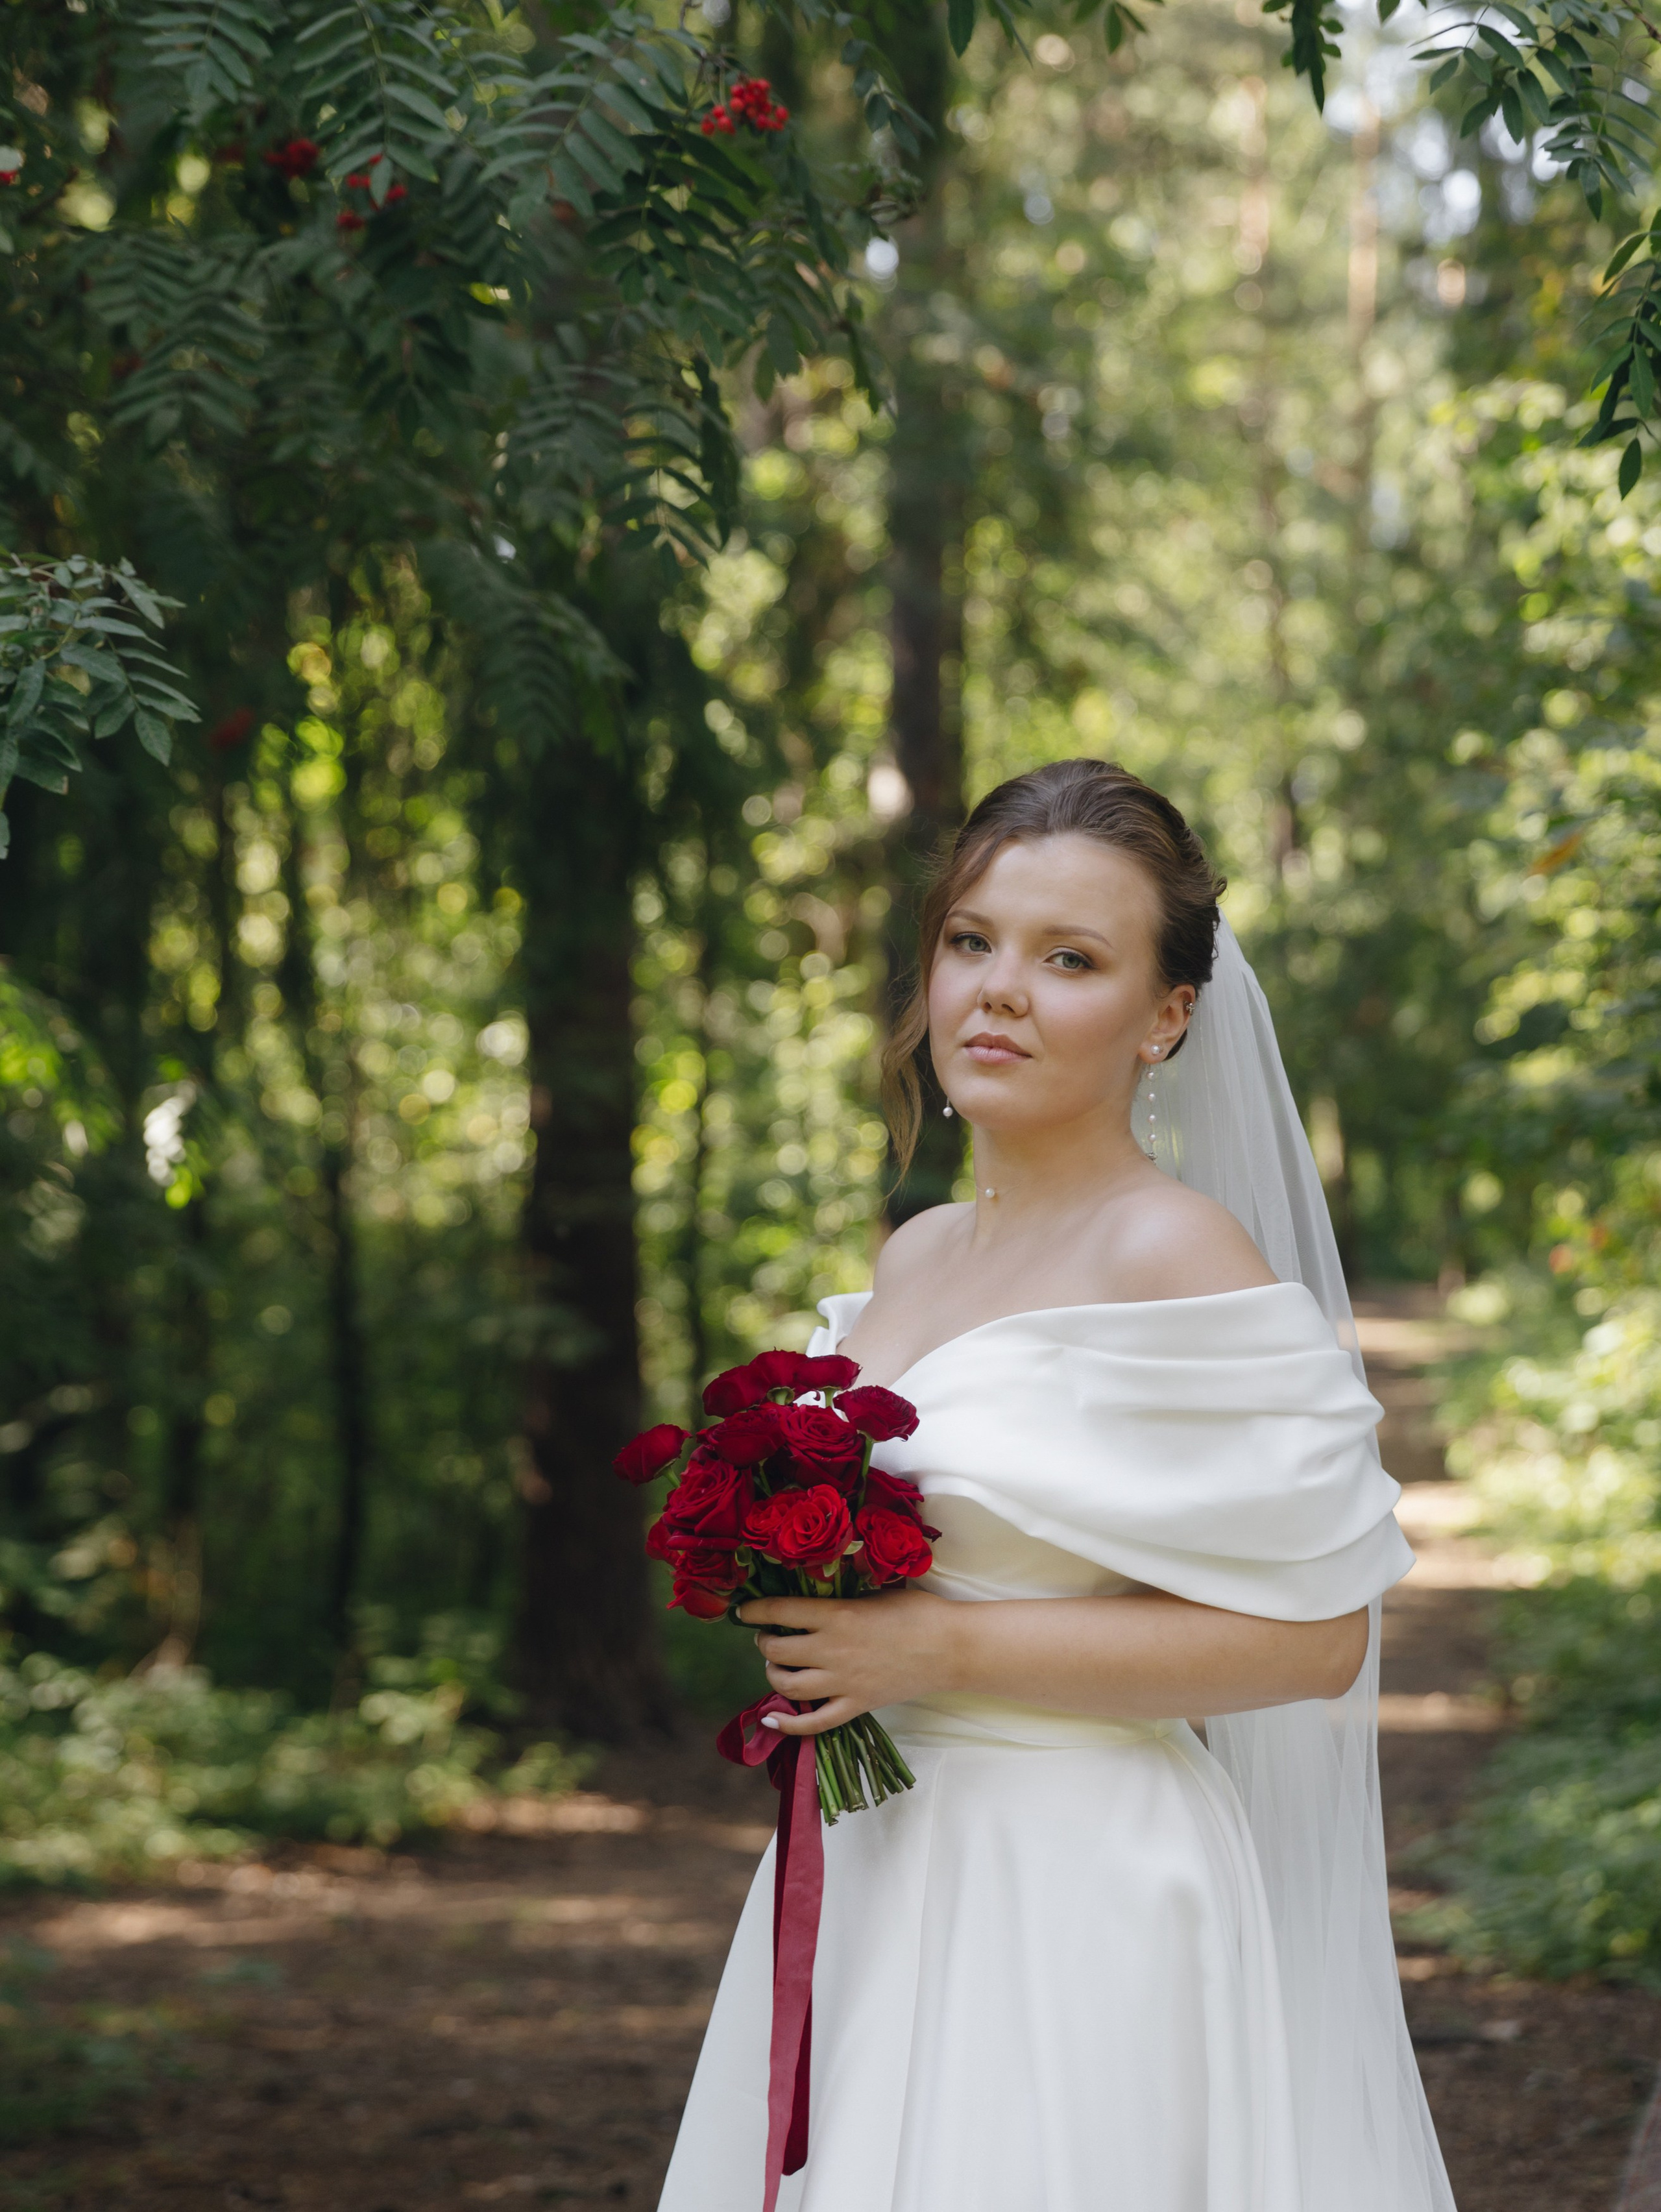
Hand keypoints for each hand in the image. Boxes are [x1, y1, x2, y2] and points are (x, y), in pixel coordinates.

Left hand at [735, 1590, 960, 1735]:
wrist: (951, 1648)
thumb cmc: (917, 1612)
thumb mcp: (875, 1592)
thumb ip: (841, 1597)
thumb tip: (813, 1592)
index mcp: (837, 1614)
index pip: (779, 1611)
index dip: (754, 1610)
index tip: (742, 1611)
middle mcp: (832, 1650)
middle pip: (777, 1650)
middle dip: (764, 1642)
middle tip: (767, 1637)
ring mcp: (843, 1682)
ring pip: (788, 1686)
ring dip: (773, 1674)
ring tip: (775, 1665)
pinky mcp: (856, 1706)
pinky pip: (815, 1723)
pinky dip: (789, 1724)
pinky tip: (772, 1718)